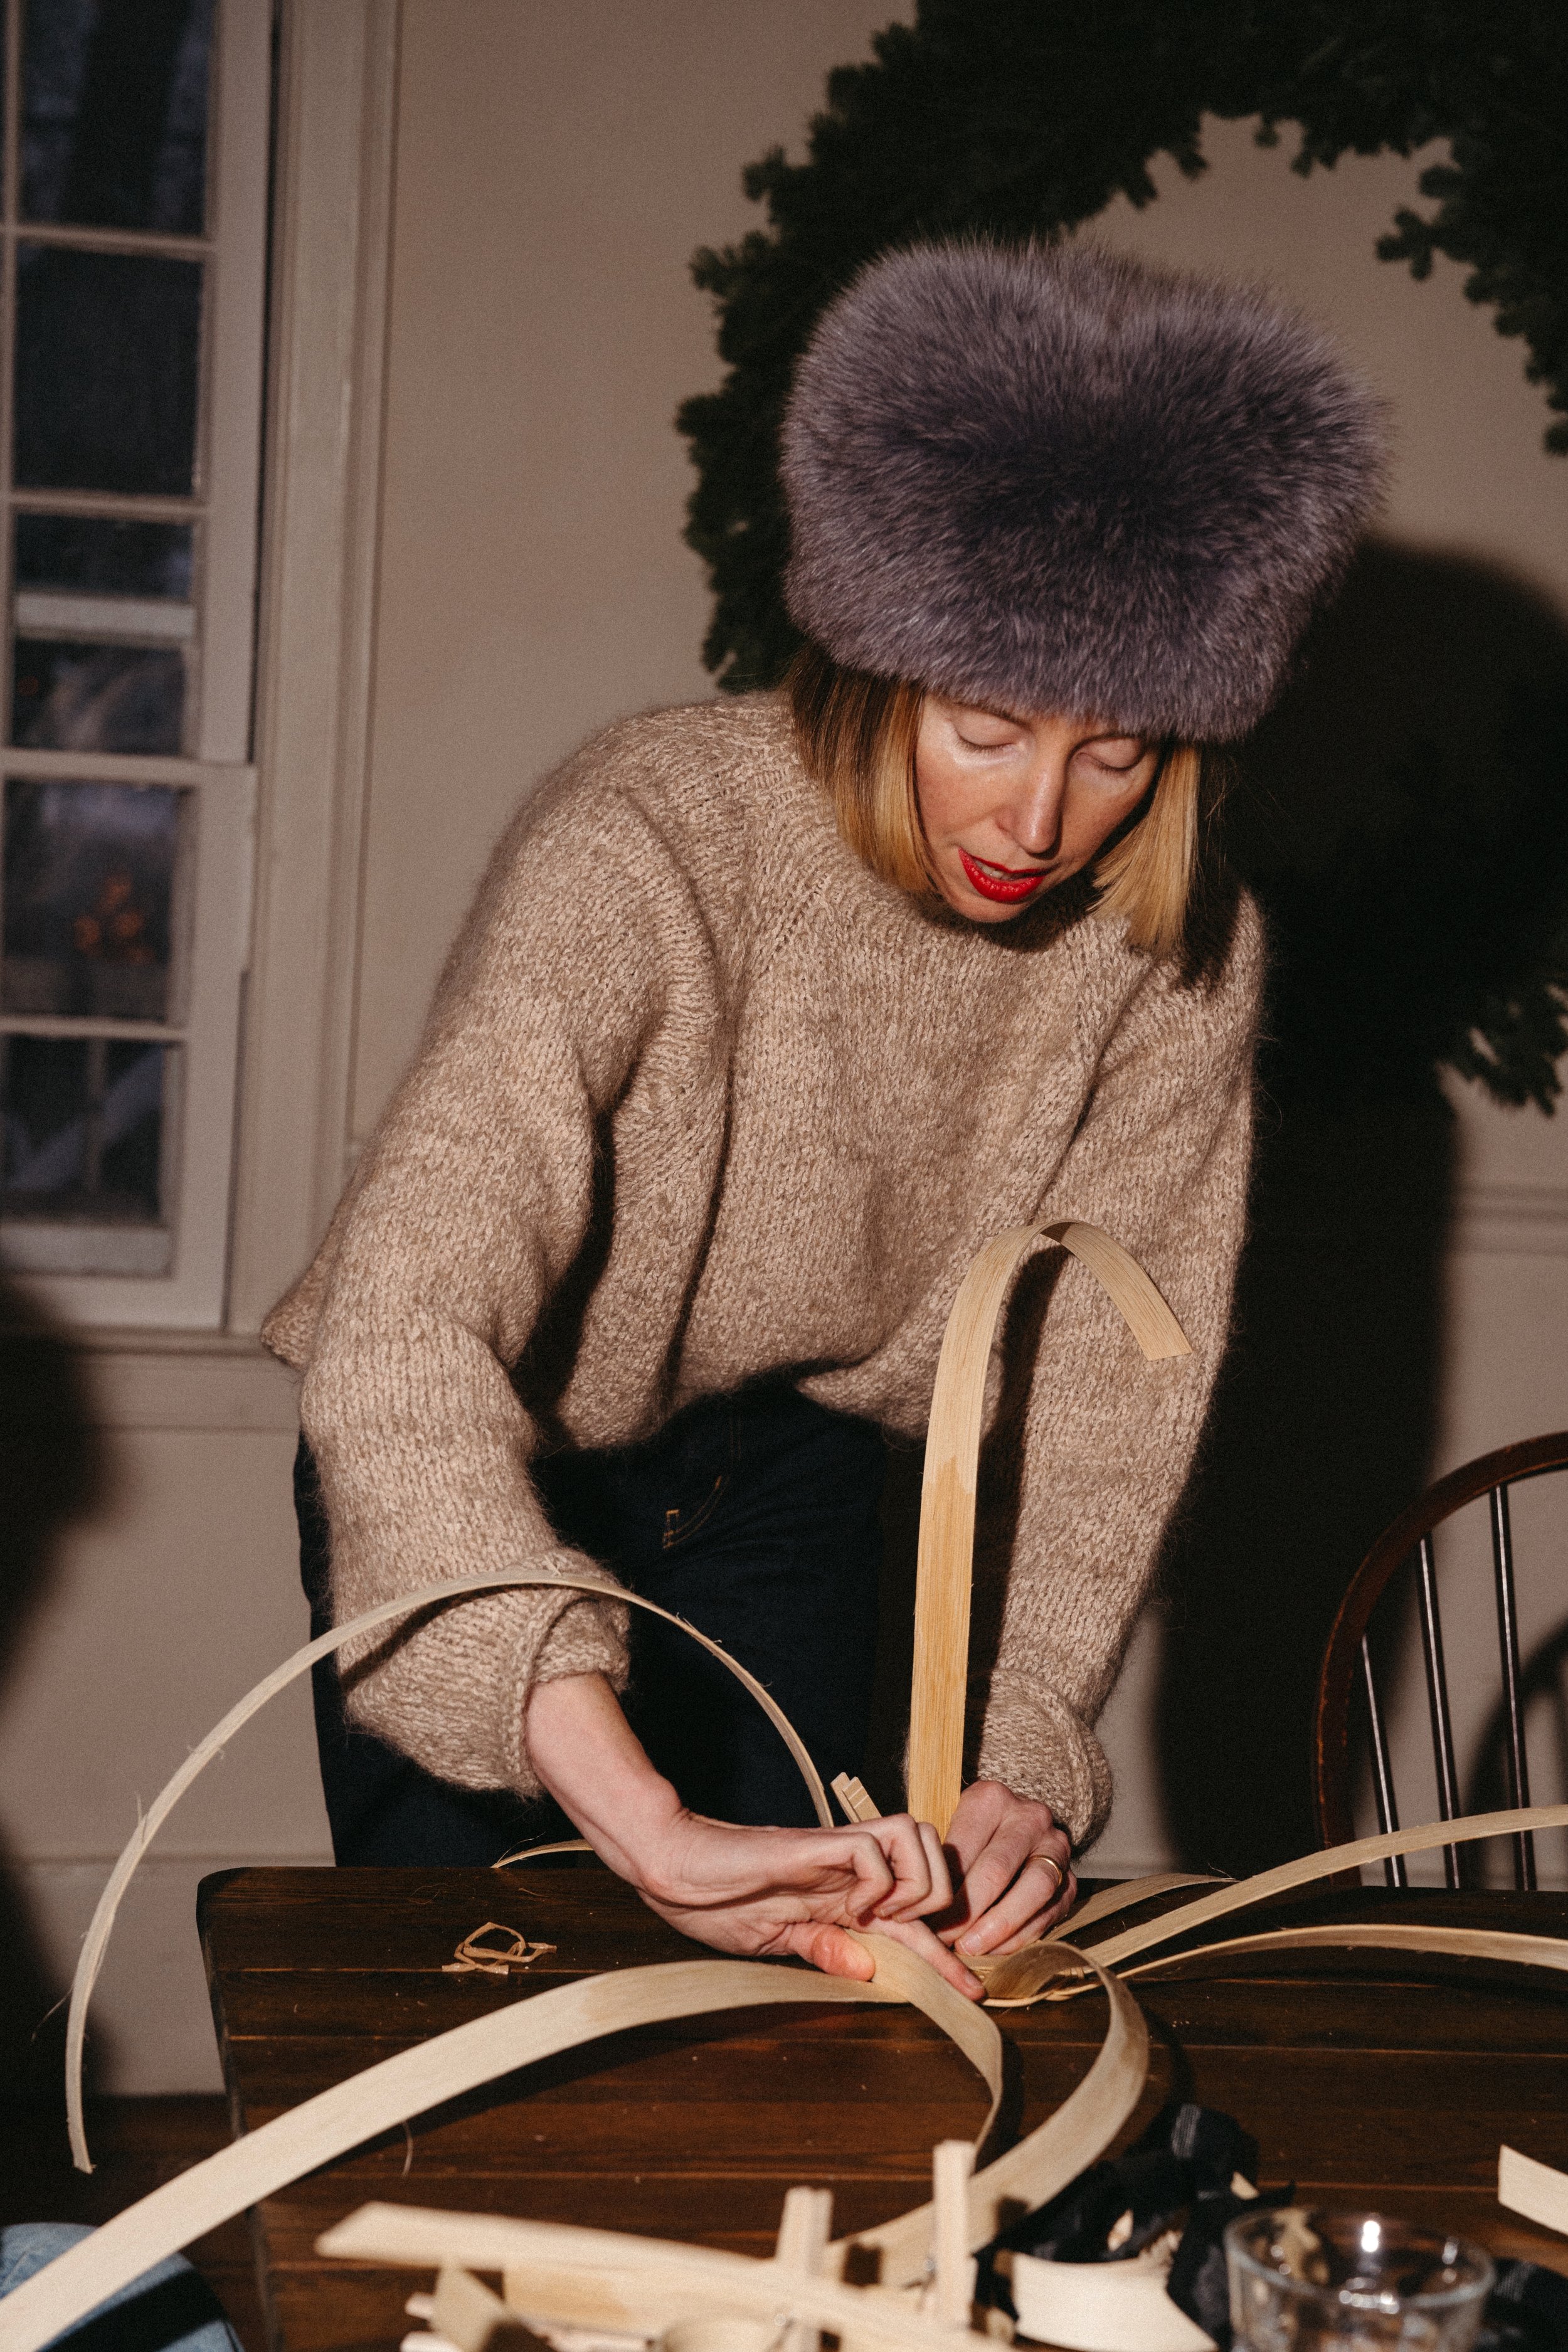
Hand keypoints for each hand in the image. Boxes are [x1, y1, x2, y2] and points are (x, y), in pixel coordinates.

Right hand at [524, 1672, 980, 1996]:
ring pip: (919, 1838)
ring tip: (878, 1914)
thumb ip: (823, 1950)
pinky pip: (873, 1851)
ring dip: (914, 1883)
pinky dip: (876, 1881)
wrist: (674, 1867)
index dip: (945, 1958)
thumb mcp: (776, 1942)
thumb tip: (869, 1969)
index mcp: (844, 1899)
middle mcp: (852, 1870)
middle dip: (941, 1904)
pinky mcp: (816, 1843)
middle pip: (936, 1859)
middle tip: (904, 1933)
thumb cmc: (715, 1903)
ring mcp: (837, 1852)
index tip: (973, 1991)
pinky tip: (851, 1904)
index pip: (913, 1923)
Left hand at [934, 1779, 1075, 1957]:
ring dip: (998, 1926)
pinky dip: (1020, 1935)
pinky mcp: (1070, 1879)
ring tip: (970, 1948)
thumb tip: (916, 1908)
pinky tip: (994, 1949)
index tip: (924, 1919)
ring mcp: (1055, 1846)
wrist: (1020, 1826)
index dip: (942, 1889)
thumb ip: (939, 1861)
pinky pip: (1049, 1912)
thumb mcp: (952, 1829)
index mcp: (992, 1799)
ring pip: (1033, 1889)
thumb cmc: (973, 1835)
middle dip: (967, 1911)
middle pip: (997, 1869)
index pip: (964, 1848)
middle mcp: (1029, 1817)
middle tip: (943, 1939)